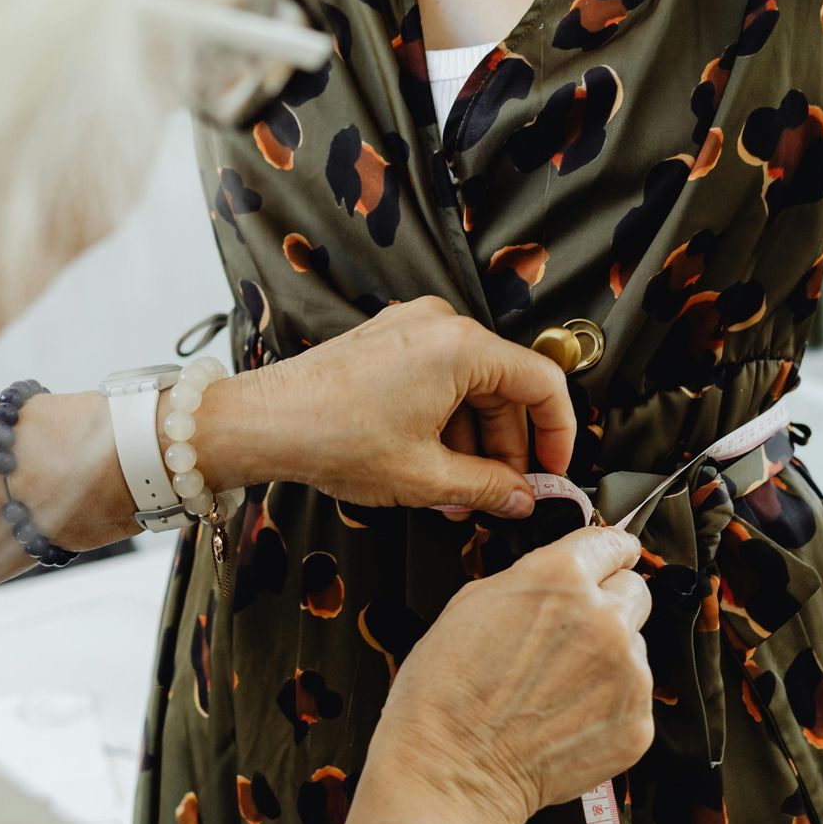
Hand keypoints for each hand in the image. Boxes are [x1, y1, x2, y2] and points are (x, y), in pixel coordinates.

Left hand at [199, 297, 572, 517]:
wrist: (263, 423)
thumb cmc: (331, 436)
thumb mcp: (425, 477)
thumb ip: (487, 487)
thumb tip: (520, 498)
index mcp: (461, 346)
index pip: (542, 383)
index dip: (559, 433)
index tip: (553, 471)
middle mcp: (439, 325)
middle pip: (504, 387)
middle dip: (506, 447)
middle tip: (502, 494)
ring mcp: (410, 329)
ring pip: (470, 388)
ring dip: (473, 442)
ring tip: (459, 494)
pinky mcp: (387, 343)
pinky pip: (438, 380)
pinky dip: (445, 423)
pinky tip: (434, 468)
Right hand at [365, 527, 653, 823]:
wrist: (454, 773)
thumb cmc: (446, 694)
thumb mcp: (471, 603)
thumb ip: (531, 580)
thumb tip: (559, 579)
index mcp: (561, 578)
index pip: (613, 543)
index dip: (607, 552)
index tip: (610, 559)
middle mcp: (604, 619)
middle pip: (635, 591)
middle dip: (609, 604)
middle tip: (572, 633)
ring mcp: (628, 674)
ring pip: (635, 647)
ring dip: (607, 657)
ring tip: (557, 686)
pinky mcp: (637, 722)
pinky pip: (634, 698)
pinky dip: (608, 704)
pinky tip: (566, 716)